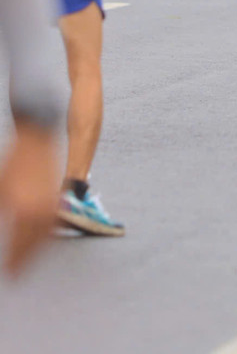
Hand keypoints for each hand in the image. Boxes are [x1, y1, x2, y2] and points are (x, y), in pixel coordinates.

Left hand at [0, 124, 59, 277]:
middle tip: (16, 272)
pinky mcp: (56, 196)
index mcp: (28, 212)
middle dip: (26, 259)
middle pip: (37, 244)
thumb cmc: (12, 164)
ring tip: (26, 259)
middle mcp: (45, 210)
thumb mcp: (0, 193)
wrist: (36, 137)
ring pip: (47, 234)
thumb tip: (3, 239)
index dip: (16, 261)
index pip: (23, 246)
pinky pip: (52, 221)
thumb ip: (3, 216)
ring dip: (36, 248)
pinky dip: (45, 233)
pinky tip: (37, 236)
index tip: (12, 275)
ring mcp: (53, 203)